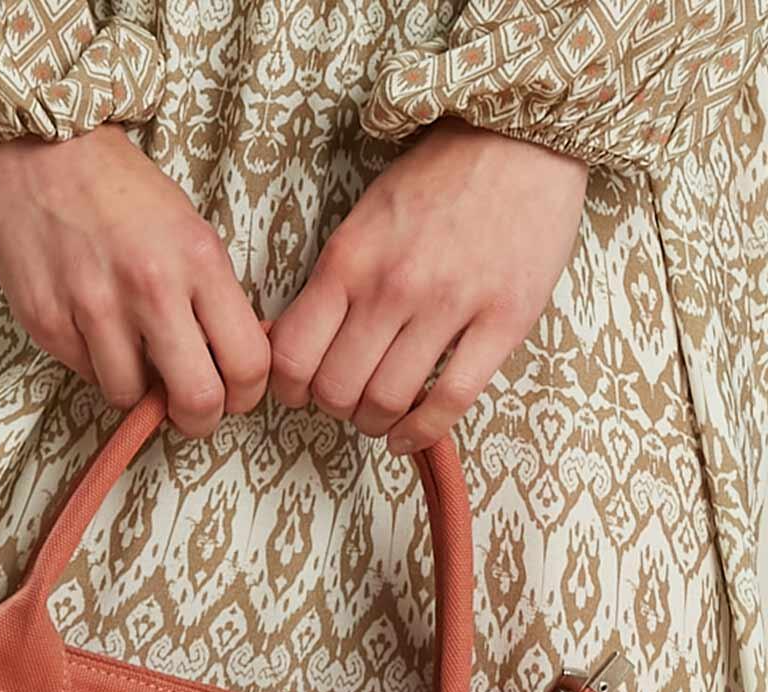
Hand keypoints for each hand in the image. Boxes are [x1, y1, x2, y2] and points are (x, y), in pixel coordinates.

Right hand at [0, 125, 269, 437]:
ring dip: (136, 388)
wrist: (39, 140)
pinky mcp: (47, 320)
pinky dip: (93, 363)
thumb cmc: (120, 188)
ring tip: (130, 354)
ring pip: (132, 397)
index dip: (245, 394)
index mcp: (199, 260)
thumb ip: (209, 297)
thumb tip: (223, 363)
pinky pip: (84, 374)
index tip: (233, 393)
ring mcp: (94, 308)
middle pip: (198, 399)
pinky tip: (90, 324)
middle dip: (198, 417)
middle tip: (189, 408)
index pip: (248, 363)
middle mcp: (151, 288)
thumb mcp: (188, 230)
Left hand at [268, 118, 588, 452]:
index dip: (289, 389)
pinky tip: (408, 437)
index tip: (300, 392)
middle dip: (335, 407)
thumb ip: (334, 282)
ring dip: (375, 422)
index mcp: (349, 260)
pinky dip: (420, 432)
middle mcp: (392, 287)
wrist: (522, 135)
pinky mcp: (502, 322)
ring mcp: (449, 306)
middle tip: (348, 399)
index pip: (293, 356)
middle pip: (337, 390)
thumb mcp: (364, 219)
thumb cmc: (438, 178)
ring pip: (388, 401)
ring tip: (380, 413)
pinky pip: (450, 401)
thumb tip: (296, 341)